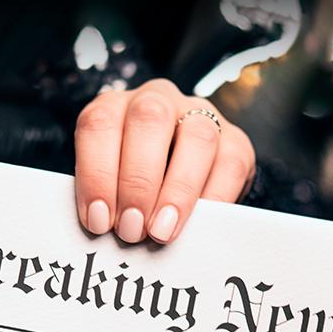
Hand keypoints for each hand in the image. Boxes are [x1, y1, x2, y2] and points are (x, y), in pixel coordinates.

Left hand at [74, 78, 255, 244]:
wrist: (183, 184)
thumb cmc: (133, 187)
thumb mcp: (111, 184)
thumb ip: (106, 199)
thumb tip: (104, 229)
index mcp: (115, 106)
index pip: (100, 123)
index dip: (97, 173)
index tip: (98, 220)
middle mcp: (158, 100)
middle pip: (150, 119)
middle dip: (138, 180)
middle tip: (131, 228)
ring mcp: (200, 115)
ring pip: (197, 137)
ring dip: (177, 190)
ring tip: (162, 231)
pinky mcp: (235, 140)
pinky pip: (231, 164)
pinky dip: (214, 198)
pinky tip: (198, 224)